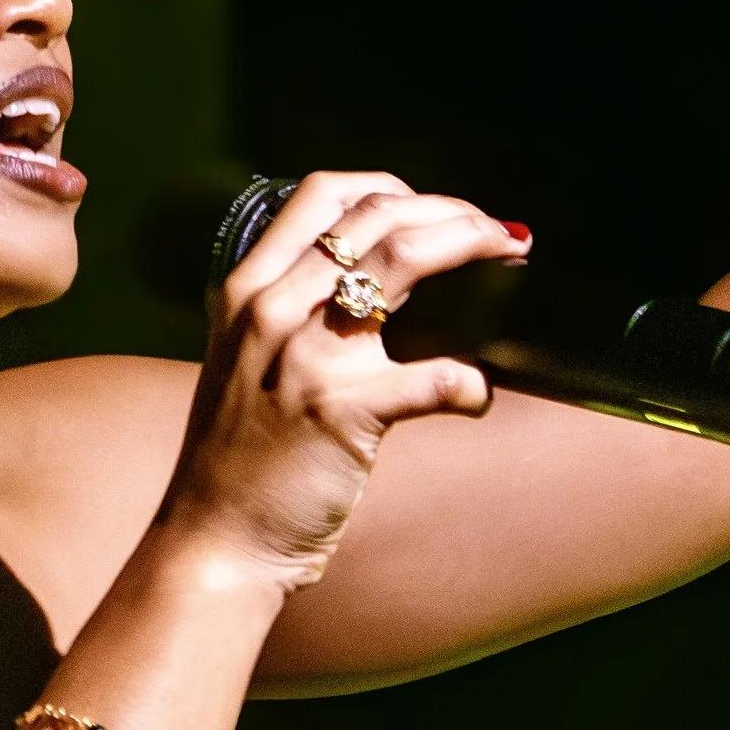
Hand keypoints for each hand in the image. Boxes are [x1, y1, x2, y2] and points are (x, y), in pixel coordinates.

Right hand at [165, 173, 526, 588]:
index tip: (434, 208)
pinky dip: (469, 382)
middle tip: (498, 232)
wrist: (217, 542)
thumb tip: (377, 283)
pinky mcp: (342, 412)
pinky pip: (433, 375)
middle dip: (453, 211)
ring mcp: (305, 357)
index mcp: (249, 289)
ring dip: (471, 245)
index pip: (323, 194)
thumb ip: (293, 313)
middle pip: (376, 218)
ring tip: (512, 256)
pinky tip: (477, 396)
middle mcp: (272, 309)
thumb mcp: (246, 362)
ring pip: (403, 262)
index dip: (391, 187)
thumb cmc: (243, 457)